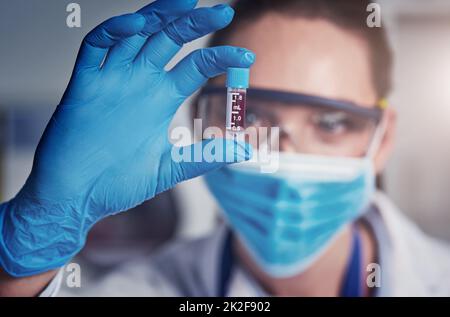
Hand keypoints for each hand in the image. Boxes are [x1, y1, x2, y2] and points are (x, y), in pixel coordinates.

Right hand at [0, 0, 253, 276]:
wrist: (76, 198)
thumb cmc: (119, 184)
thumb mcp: (170, 168)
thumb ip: (206, 157)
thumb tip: (247, 152)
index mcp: (160, 99)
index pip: (196, 66)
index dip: (221, 57)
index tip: (248, 58)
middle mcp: (139, 83)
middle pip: (168, 39)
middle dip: (194, 22)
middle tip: (224, 11)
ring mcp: (111, 80)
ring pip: (135, 34)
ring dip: (158, 14)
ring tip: (187, 2)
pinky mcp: (83, 85)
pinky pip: (95, 47)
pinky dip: (114, 32)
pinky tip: (138, 25)